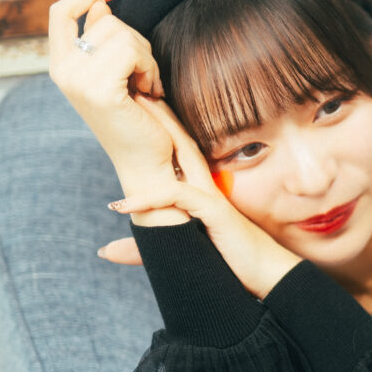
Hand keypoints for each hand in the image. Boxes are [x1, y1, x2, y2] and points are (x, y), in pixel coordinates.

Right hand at [47, 0, 174, 184]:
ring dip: (146, 58)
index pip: (61, 11)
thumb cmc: (141, 117)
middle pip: (106, 20)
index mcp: (62, 65)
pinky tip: (149, 92)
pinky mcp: (98, 90)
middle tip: (143, 77)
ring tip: (145, 87)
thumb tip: (100, 5)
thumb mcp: (120, 70)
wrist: (149, 162)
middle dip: (136, 42)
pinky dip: (149, 69)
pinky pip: (131, 52)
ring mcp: (77, 80)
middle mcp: (62, 71)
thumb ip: (105, 39)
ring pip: (122, 33)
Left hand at [107, 97, 302, 298]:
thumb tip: (104, 251)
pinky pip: (178, 197)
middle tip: (135, 94)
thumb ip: (141, 250)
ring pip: (179, 161)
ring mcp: (212, 198)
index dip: (161, 131)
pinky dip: (149, 200)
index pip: (179, 154)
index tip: (137, 113)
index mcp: (202, 193)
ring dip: (151, 145)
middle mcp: (208, 189)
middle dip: (159, 119)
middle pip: (181, 144)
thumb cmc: (229, 265)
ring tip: (126, 127)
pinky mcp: (214, 213)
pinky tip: (121, 206)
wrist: (266, 277)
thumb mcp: (178, 253)